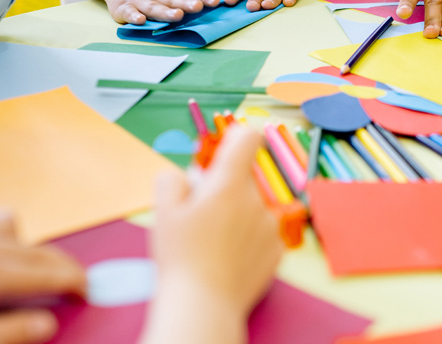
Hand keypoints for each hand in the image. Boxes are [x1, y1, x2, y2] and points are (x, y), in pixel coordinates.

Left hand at [0, 211, 85, 343]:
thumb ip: (7, 333)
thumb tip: (46, 324)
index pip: (45, 274)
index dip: (73, 282)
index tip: (87, 291)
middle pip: (38, 251)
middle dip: (65, 266)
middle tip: (81, 282)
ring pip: (14, 229)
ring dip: (34, 247)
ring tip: (44, 268)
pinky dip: (5, 235)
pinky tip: (3, 253)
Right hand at [150, 125, 281, 322]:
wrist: (204, 306)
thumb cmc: (181, 258)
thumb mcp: (163, 212)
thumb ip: (173, 180)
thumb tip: (187, 174)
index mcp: (229, 185)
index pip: (248, 137)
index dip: (236, 136)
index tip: (224, 149)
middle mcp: (256, 199)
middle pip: (243, 177)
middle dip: (224, 187)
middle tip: (201, 213)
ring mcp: (270, 225)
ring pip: (252, 206)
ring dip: (237, 214)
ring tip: (214, 241)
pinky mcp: (278, 249)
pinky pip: (263, 231)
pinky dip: (249, 238)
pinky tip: (229, 256)